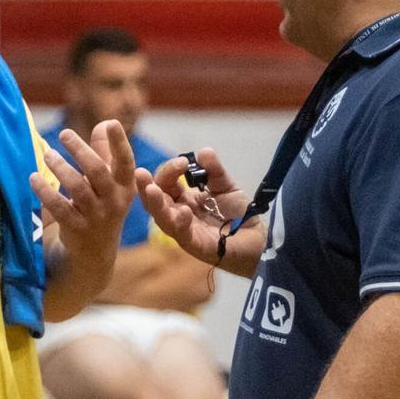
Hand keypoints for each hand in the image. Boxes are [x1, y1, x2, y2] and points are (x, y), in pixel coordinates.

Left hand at [32, 120, 136, 249]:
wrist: (94, 253)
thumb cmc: (102, 207)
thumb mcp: (109, 183)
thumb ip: (105, 152)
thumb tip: (105, 122)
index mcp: (125, 186)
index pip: (125, 162)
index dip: (120, 142)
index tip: (112, 123)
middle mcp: (114, 201)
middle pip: (97, 171)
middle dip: (80, 150)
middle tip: (64, 133)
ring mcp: (96, 217)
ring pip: (78, 187)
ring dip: (61, 167)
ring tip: (48, 154)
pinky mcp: (76, 229)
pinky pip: (58, 207)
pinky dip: (45, 191)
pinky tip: (34, 178)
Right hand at [134, 148, 246, 266]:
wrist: (259, 239)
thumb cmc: (239, 215)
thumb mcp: (226, 186)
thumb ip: (215, 170)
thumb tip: (203, 151)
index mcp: (183, 201)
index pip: (165, 184)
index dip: (169, 170)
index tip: (183, 161)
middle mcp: (179, 216)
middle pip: (155, 201)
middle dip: (146, 186)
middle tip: (140, 172)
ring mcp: (186, 233)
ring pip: (163, 219)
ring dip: (155, 203)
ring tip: (150, 189)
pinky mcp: (198, 246)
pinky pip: (183, 235)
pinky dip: (180, 223)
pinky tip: (183, 211)